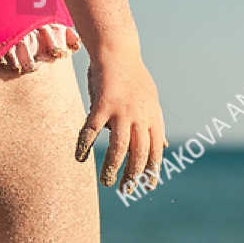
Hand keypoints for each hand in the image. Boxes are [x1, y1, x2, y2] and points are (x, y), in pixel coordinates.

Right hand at [76, 52, 165, 190]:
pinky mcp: (101, 105)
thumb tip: (163, 146)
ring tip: (107, 182)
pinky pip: (91, 131)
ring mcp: (121, 111)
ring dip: (112, 168)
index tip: (148, 187)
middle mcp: (140, 116)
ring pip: (118, 148)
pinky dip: (84, 146)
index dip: (153, 171)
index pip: (156, 151)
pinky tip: (80, 157)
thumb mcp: (151, 101)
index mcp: (153, 118)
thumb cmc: (133, 78)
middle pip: (139, 154)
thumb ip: (156, 125)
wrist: (117, 51)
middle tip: (125, 191)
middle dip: (133, 176)